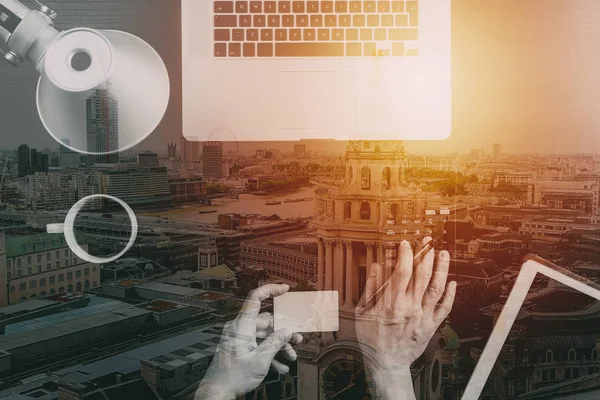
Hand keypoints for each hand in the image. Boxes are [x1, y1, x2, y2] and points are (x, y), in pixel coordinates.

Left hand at [195, 284, 302, 399]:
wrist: (217, 391)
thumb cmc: (232, 377)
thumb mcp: (260, 360)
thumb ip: (275, 343)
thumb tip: (287, 331)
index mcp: (242, 326)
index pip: (255, 298)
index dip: (271, 290)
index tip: (284, 289)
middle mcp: (239, 328)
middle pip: (266, 322)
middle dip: (283, 332)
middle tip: (297, 339)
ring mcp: (238, 338)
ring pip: (264, 335)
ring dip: (278, 345)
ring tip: (290, 356)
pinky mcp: (239, 347)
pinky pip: (257, 344)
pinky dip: (269, 353)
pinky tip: (280, 365)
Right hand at [355, 238, 455, 396]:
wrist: (386, 363)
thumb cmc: (372, 339)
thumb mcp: (362, 312)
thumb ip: (370, 288)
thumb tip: (377, 267)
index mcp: (391, 303)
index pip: (401, 272)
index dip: (405, 255)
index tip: (406, 244)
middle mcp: (410, 308)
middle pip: (422, 276)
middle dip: (425, 255)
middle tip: (428, 242)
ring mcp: (422, 317)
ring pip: (436, 288)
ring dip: (441, 269)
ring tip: (443, 254)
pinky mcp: (431, 326)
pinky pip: (444, 308)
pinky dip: (450, 294)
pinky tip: (452, 282)